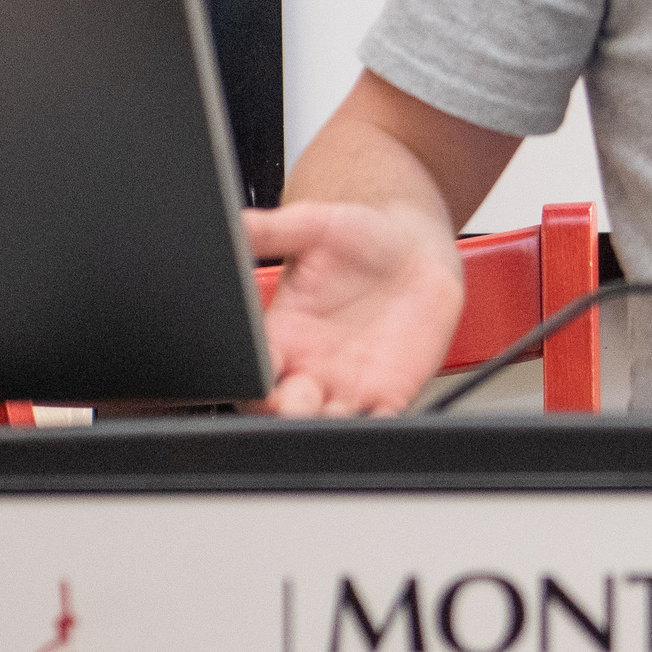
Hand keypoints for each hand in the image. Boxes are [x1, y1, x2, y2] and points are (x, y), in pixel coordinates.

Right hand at [244, 202, 464, 415]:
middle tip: (296, 399)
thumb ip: (273, 230)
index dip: (251, 380)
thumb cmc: (361, 236)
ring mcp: (346, 385)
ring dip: (325, 428)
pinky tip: (378, 413)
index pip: (250, 372)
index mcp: (279, 335)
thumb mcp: (314, 226)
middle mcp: (306, 368)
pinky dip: (374, 427)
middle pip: (279, 414)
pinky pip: (377, 422)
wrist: (416, 248)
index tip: (264, 369)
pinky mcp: (388, 393)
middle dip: (282, 415)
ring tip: (337, 410)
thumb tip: (235, 223)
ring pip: (324, 427)